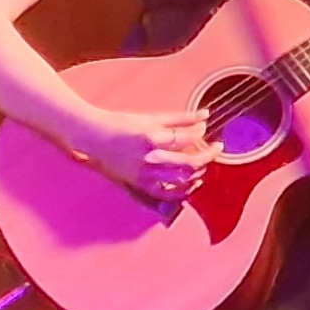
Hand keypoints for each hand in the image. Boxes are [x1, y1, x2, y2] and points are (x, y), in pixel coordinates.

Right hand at [81, 107, 218, 204]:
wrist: (93, 137)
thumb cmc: (120, 124)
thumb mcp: (151, 117)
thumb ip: (180, 118)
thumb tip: (205, 116)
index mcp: (151, 138)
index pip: (186, 138)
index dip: (200, 132)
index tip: (204, 127)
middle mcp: (149, 159)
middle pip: (189, 163)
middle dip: (207, 155)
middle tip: (216, 148)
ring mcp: (144, 174)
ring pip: (181, 180)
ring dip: (197, 173)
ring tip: (203, 164)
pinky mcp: (139, 184)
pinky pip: (166, 193)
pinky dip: (182, 190)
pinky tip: (190, 182)